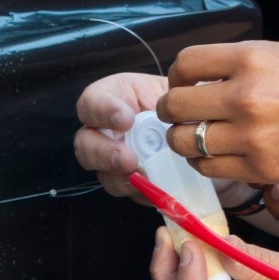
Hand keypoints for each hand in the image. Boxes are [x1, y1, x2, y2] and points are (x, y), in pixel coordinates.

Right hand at [74, 71, 168, 196]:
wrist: (193, 117)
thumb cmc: (178, 95)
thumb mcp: (174, 87)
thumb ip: (169, 94)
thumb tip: (176, 103)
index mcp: (110, 97)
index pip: (91, 103)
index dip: (104, 112)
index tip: (127, 120)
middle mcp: (103, 129)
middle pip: (85, 144)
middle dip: (104, 154)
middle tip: (129, 159)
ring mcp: (112, 157)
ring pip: (102, 173)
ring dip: (120, 178)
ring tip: (144, 177)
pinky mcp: (127, 178)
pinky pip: (126, 190)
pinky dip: (140, 192)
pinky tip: (155, 190)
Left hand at [157, 41, 278, 185]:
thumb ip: (248, 65)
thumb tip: (209, 79)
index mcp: (254, 57)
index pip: (185, 63)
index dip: (179, 76)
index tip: (188, 85)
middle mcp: (246, 94)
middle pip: (175, 106)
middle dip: (175, 112)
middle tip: (188, 115)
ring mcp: (252, 135)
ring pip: (186, 142)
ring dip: (189, 140)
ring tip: (206, 138)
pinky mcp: (263, 168)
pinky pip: (211, 168)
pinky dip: (210, 163)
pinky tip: (226, 155)